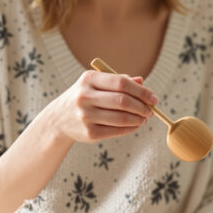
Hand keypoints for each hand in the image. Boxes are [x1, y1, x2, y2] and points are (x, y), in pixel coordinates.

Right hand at [39, 70, 157, 143]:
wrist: (59, 119)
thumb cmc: (85, 97)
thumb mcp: (96, 84)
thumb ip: (119, 81)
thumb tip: (142, 81)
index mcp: (89, 79)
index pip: (121, 82)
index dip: (141, 91)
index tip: (154, 98)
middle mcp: (85, 96)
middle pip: (123, 101)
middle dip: (142, 106)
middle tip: (150, 110)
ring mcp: (86, 116)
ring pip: (122, 118)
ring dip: (138, 119)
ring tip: (144, 118)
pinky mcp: (89, 133)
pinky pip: (117, 131)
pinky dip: (131, 128)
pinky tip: (135, 125)